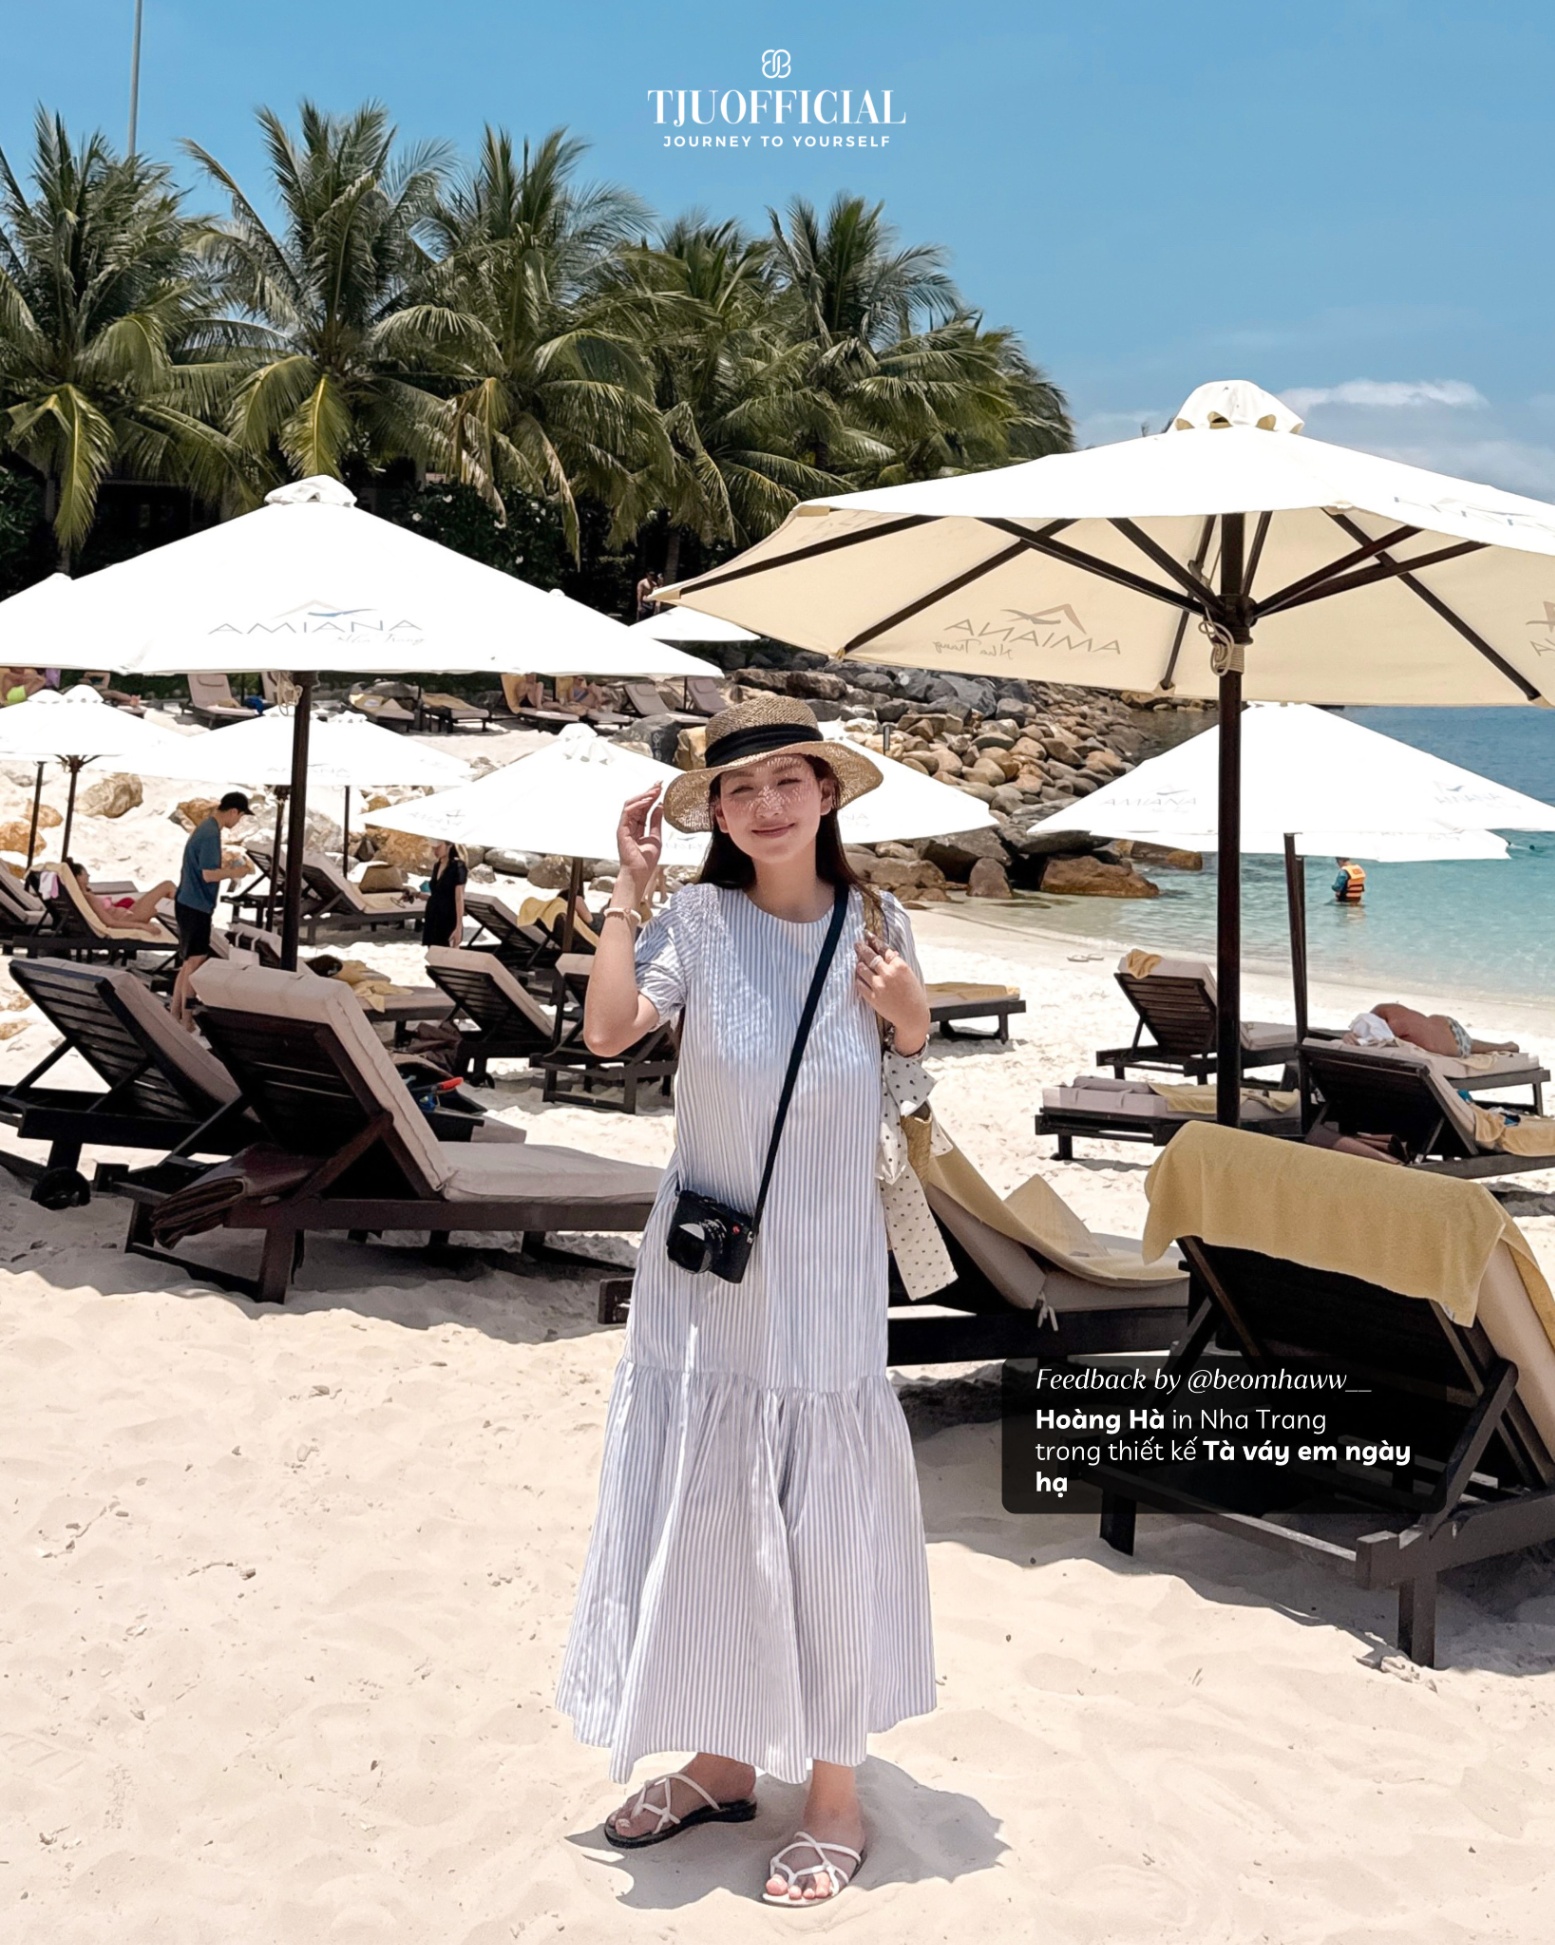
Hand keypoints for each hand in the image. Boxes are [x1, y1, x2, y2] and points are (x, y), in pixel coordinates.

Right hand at [616, 786, 663, 900]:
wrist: (640, 873)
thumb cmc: (646, 860)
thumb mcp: (656, 837)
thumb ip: (656, 821)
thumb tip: (660, 806)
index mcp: (638, 827)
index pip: (645, 808)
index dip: (652, 797)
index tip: (661, 788)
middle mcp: (630, 825)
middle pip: (638, 803)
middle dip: (648, 792)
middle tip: (659, 784)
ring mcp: (624, 827)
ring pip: (631, 805)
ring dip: (643, 796)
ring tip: (655, 791)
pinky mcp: (621, 830)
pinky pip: (627, 813)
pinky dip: (637, 805)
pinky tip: (648, 801)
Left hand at [854, 931, 928, 1050]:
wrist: (912, 1016)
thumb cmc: (914, 995)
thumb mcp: (910, 975)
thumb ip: (899, 963)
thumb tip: (891, 953)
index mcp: (900, 966)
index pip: (883, 949)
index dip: (874, 940)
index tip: (868, 935)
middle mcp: (888, 974)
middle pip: (870, 956)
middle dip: (862, 948)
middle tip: (857, 943)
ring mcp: (879, 986)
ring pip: (862, 969)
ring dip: (859, 963)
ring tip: (858, 961)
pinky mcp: (872, 997)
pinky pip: (860, 984)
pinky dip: (858, 978)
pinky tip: (858, 976)